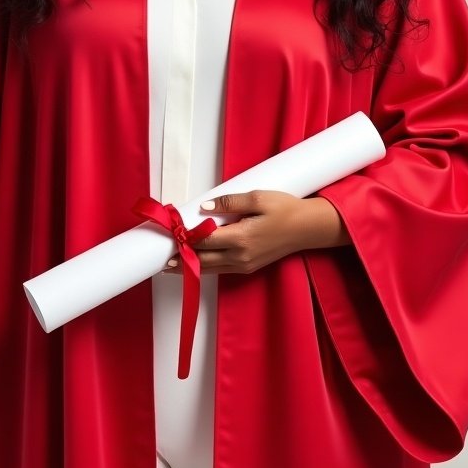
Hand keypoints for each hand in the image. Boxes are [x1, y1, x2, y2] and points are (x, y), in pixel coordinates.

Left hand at [163, 191, 348, 275]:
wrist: (307, 229)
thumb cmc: (285, 209)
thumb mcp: (258, 197)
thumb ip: (229, 202)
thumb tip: (205, 207)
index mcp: (241, 238)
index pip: (204, 240)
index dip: (184, 237)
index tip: (168, 234)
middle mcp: (240, 256)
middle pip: (202, 259)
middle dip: (180, 258)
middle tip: (159, 256)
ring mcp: (244, 264)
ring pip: (210, 268)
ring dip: (189, 267)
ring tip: (168, 266)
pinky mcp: (248, 267)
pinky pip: (220, 269)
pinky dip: (204, 267)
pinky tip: (194, 264)